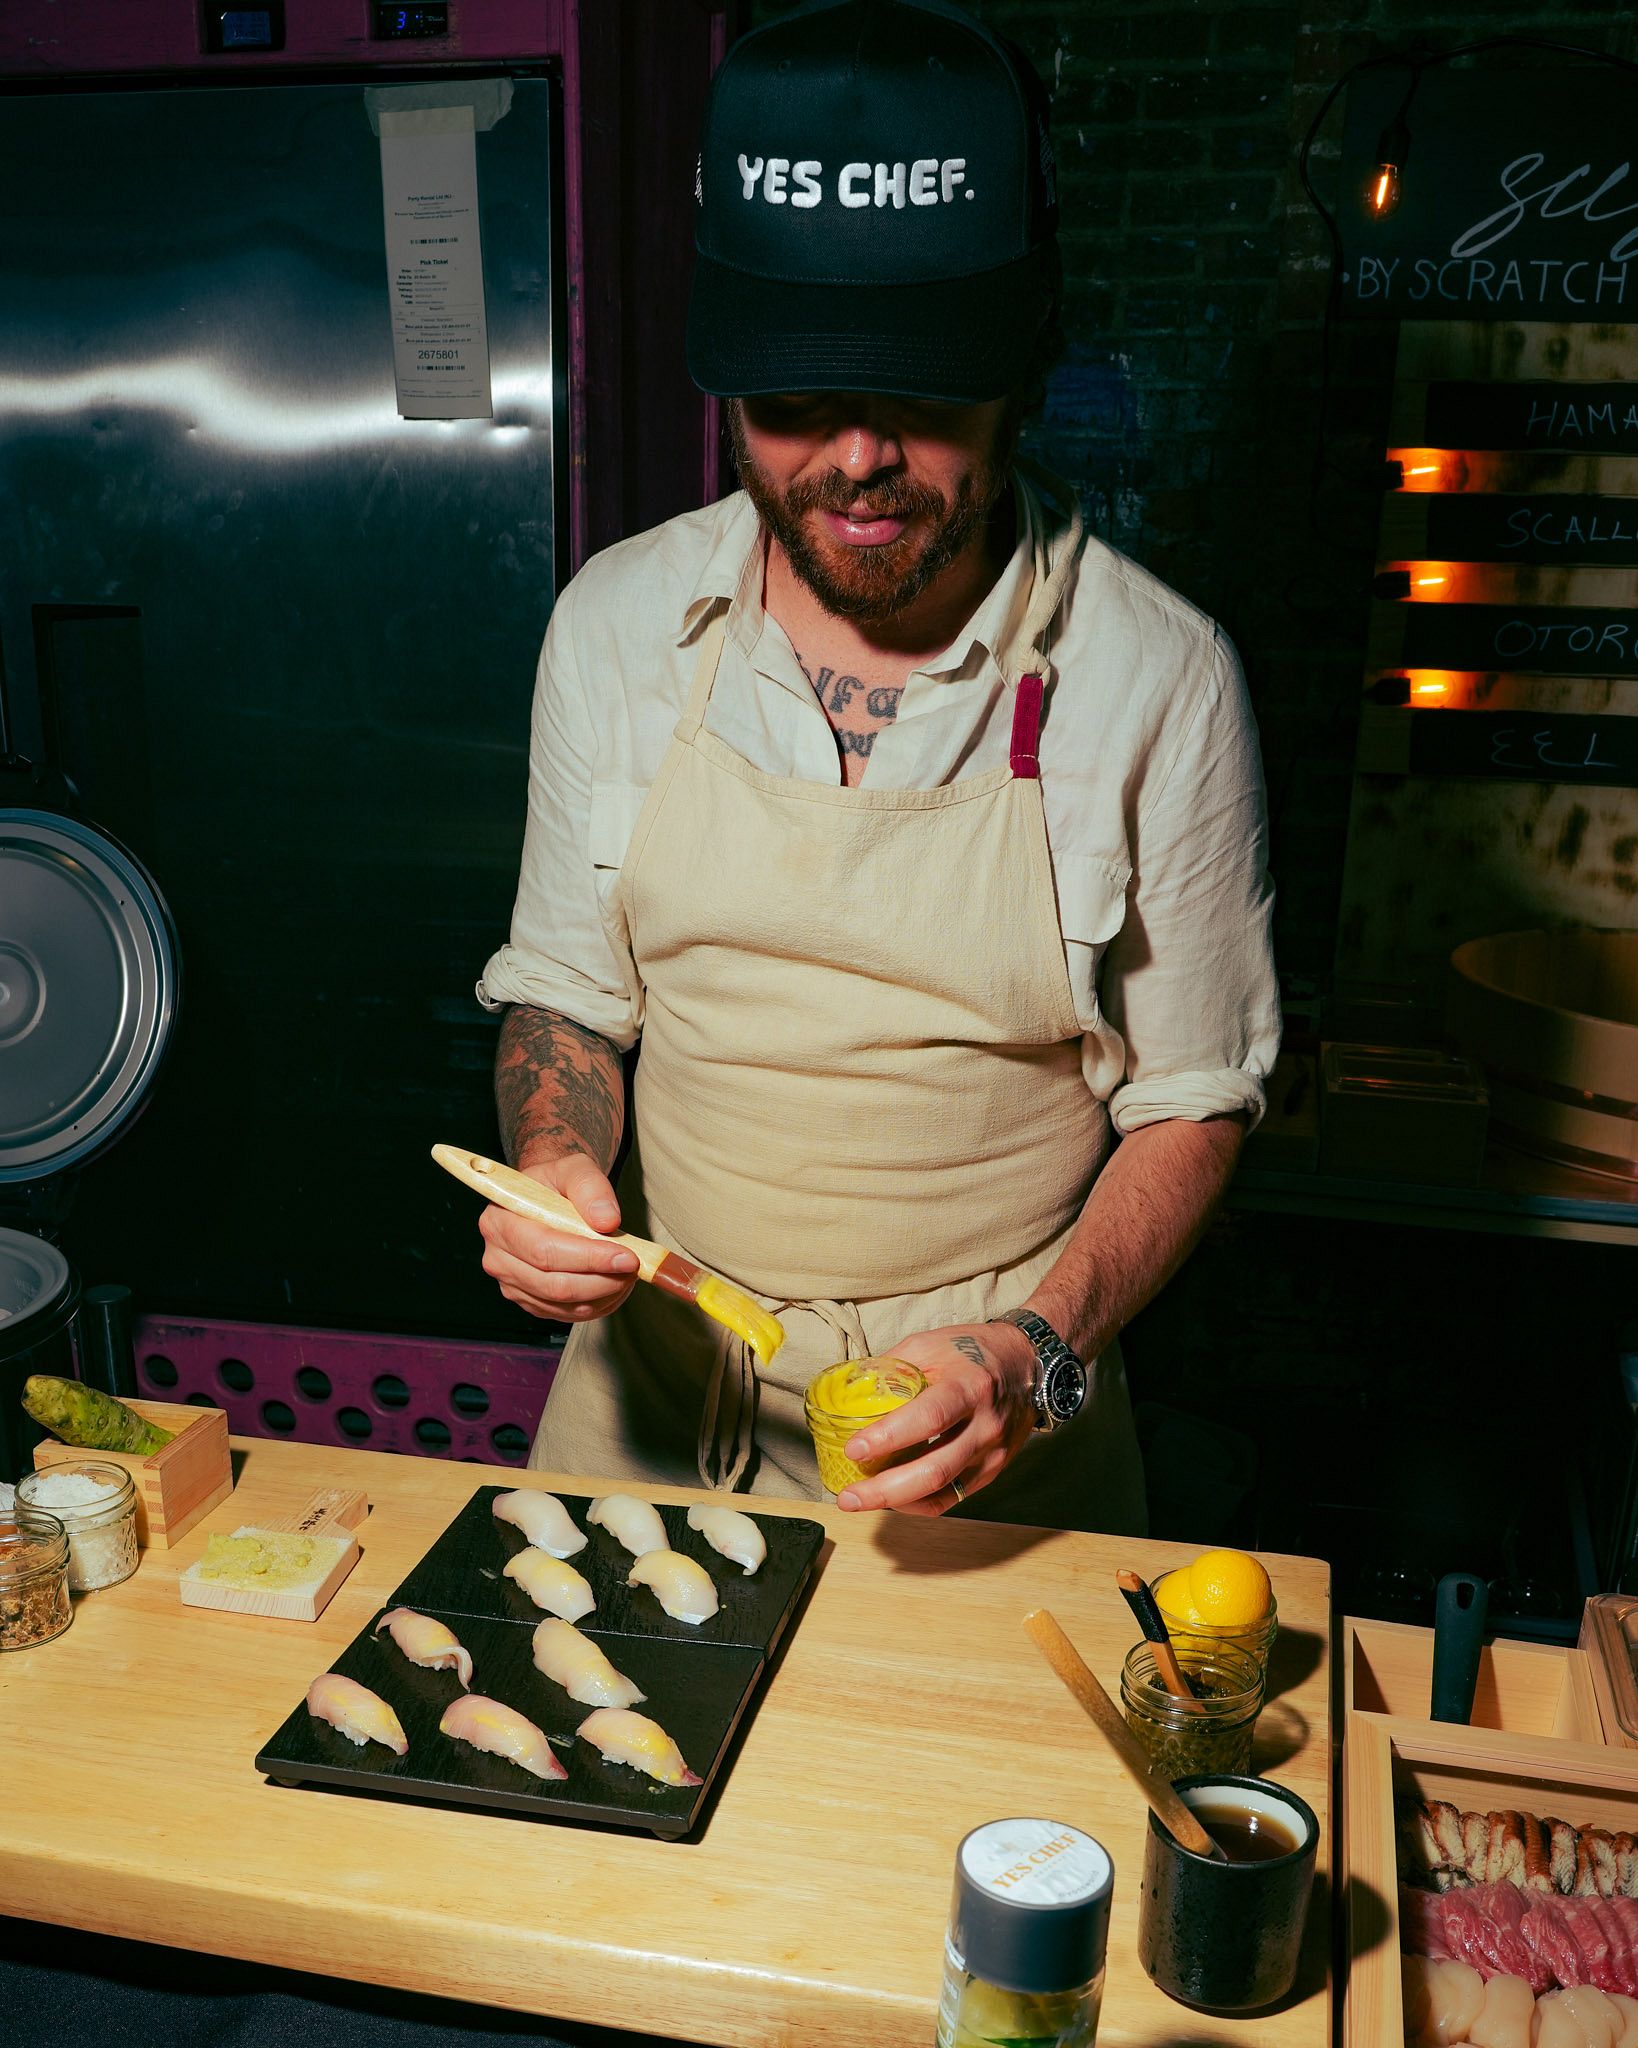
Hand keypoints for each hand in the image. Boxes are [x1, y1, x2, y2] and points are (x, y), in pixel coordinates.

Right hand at [478, 1152, 638, 1322]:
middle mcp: (498, 1258)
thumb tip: (606, 1221)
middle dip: (602, 1280)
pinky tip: (614, 1284)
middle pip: (554, 1285)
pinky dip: (598, 1304)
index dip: (589, 1258)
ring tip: (628, 1273)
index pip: (545, 1250)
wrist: (546, 1197)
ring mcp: (511, 1284)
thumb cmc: (556, 1183)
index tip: (627, 1256)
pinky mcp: (529, 1302)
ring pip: (564, 1304)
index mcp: (500, 1222)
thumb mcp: (574, 1168)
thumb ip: (590, 1187)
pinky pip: (567, 1314)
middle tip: (635, 1267)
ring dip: (605, 1294)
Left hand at [834, 1321, 1037, 1516]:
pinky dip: (919, 1503)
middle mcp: (985, 1424)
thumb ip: (890, 1368)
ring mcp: (992, 1452)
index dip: (889, 1437)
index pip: (929, 1418)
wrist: (1026, 1363)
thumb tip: (848, 1392)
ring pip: (943, 1490)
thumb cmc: (973, 1350)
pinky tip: (894, 1499)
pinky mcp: (992, 1470)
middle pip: (934, 1468)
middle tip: (849, 1496)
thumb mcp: (929, 1345)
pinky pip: (953, 1497)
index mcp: (969, 1386)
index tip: (854, 1448)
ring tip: (860, 1500)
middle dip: (885, 1489)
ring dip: (897, 1501)